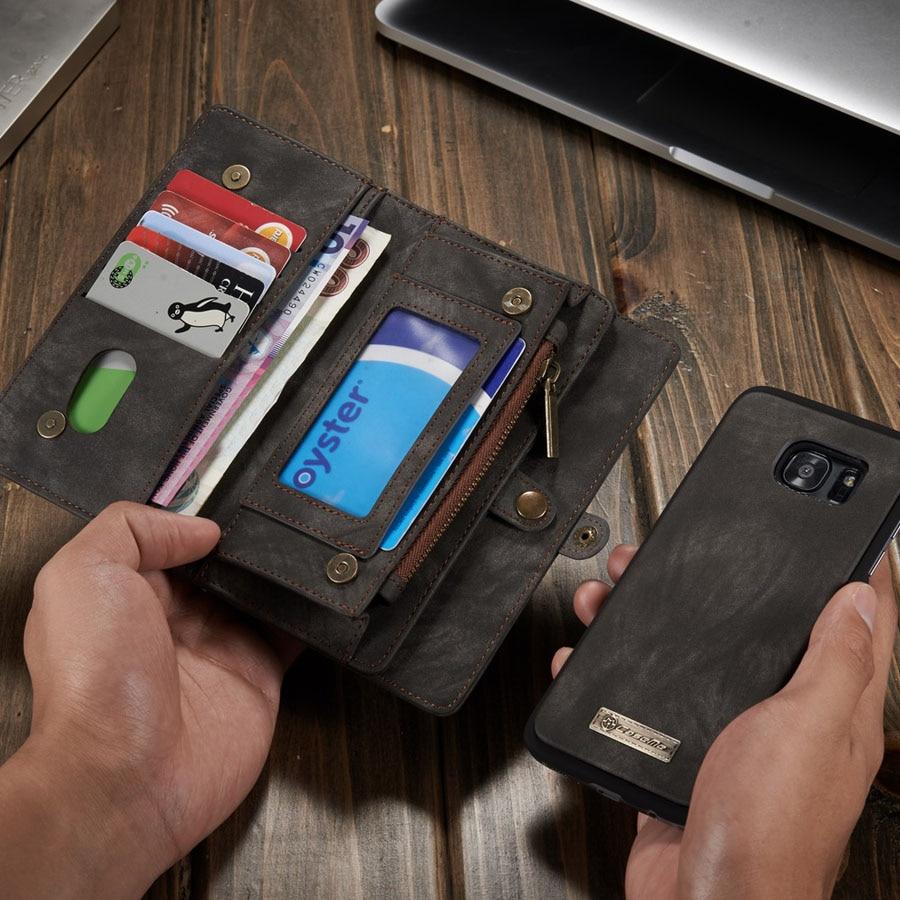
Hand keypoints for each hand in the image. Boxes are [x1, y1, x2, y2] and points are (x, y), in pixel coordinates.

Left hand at [0, 502, 300, 898]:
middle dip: (250, 537)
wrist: (128, 774)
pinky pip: (294, 632)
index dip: (201, 515)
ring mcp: (222, 647)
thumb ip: (132, 528)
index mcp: (130, 591)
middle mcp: (177, 617)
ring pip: (263, 591)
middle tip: (278, 510)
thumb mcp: (82, 574)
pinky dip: (312, 611)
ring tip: (307, 536)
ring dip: (283, 568)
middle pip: (225, 561)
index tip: (234, 494)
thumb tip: (200, 529)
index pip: (173, 537)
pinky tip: (324, 585)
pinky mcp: (260, 676)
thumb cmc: (92, 677)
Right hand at [552, 544, 897, 899]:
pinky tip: (600, 653)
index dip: (860, 578)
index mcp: (833, 710)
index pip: (862, 628)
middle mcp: (787, 718)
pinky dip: (626, 667)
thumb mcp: (808, 728)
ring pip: (699, 656)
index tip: (850, 536)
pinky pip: (653, 694)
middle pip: (765, 632)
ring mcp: (731, 733)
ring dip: (662, 618)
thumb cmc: (765, 829)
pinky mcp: (682, 751)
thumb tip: (861, 599)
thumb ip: (835, 663)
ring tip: (623, 588)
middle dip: (731, 584)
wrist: (700, 899)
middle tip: (698, 549)